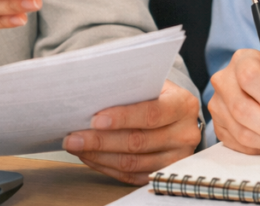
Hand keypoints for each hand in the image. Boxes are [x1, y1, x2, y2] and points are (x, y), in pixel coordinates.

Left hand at [63, 80, 201, 184]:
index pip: (152, 114)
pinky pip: (131, 176)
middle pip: (139, 142)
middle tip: (74, 137)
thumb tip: (92, 96)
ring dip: (99, 156)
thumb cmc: (157, 95)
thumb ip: (131, 89)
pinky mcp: (163, 172)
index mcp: (183, 105)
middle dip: (101, 140)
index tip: (95, 119)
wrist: (176, 114)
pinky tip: (89, 157)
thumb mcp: (152, 84)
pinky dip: (106, 166)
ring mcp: (176, 158)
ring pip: (132, 163)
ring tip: (76, 146)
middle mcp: (185, 134)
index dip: (123, 118)